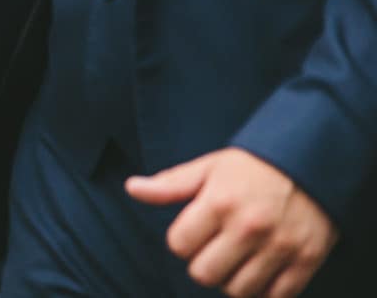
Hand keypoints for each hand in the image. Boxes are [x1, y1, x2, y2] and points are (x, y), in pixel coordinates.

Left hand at [126, 148, 337, 297]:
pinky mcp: (307, 260)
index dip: (182, 242)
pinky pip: (276, 297)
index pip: (179, 245)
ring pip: (239, 291)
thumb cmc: (253, 167)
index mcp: (219, 202)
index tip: (194, 233)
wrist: (312, 161)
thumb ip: (170, 184)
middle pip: (204, 274)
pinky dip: (265, 292)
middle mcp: (248, 227)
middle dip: (203, 265)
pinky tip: (262, 272)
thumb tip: (132, 188)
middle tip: (214, 250)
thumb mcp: (209, 167)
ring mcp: (280, 246)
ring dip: (233, 281)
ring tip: (238, 261)